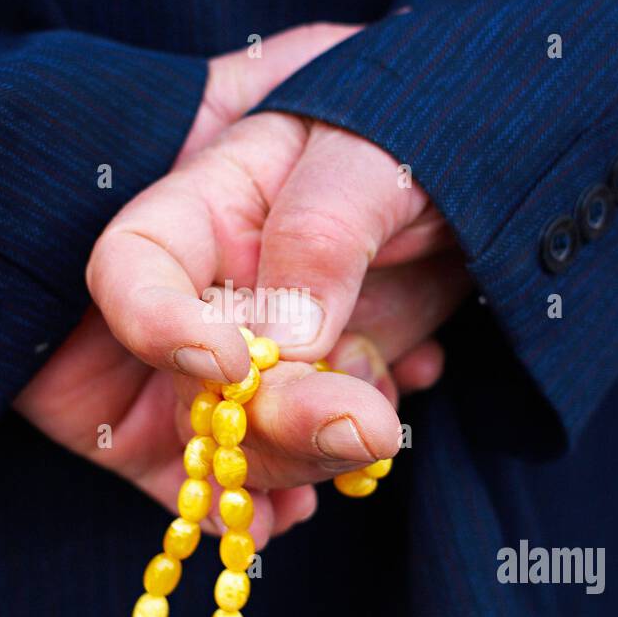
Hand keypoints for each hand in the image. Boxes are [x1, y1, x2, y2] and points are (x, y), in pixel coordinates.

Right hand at [86, 114, 470, 497]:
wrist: (486, 173)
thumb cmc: (418, 132)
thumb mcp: (374, 156)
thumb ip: (322, 231)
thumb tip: (285, 341)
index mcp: (204, 211)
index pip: (130, 271)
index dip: (156, 326)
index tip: (232, 360)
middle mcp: (215, 297)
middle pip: (190, 385)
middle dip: (266, 420)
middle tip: (357, 427)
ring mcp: (255, 362)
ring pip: (238, 439)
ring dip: (298, 459)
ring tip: (376, 435)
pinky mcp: (301, 407)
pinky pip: (279, 468)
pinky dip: (310, 484)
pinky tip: (364, 468)